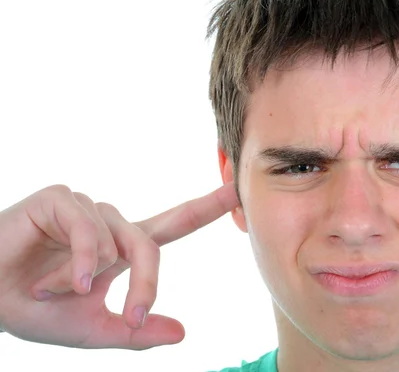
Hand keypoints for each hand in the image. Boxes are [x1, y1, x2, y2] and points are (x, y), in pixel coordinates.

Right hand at [0, 182, 237, 348]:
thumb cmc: (36, 310)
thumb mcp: (94, 330)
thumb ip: (136, 331)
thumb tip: (183, 333)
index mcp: (123, 249)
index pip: (175, 224)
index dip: (207, 207)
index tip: (236, 191)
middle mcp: (110, 225)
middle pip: (152, 244)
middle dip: (146, 283)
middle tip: (131, 316)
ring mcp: (86, 209)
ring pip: (118, 243)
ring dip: (86, 280)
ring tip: (51, 289)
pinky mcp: (61, 199)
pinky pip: (89, 232)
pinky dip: (77, 264)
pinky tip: (55, 281)